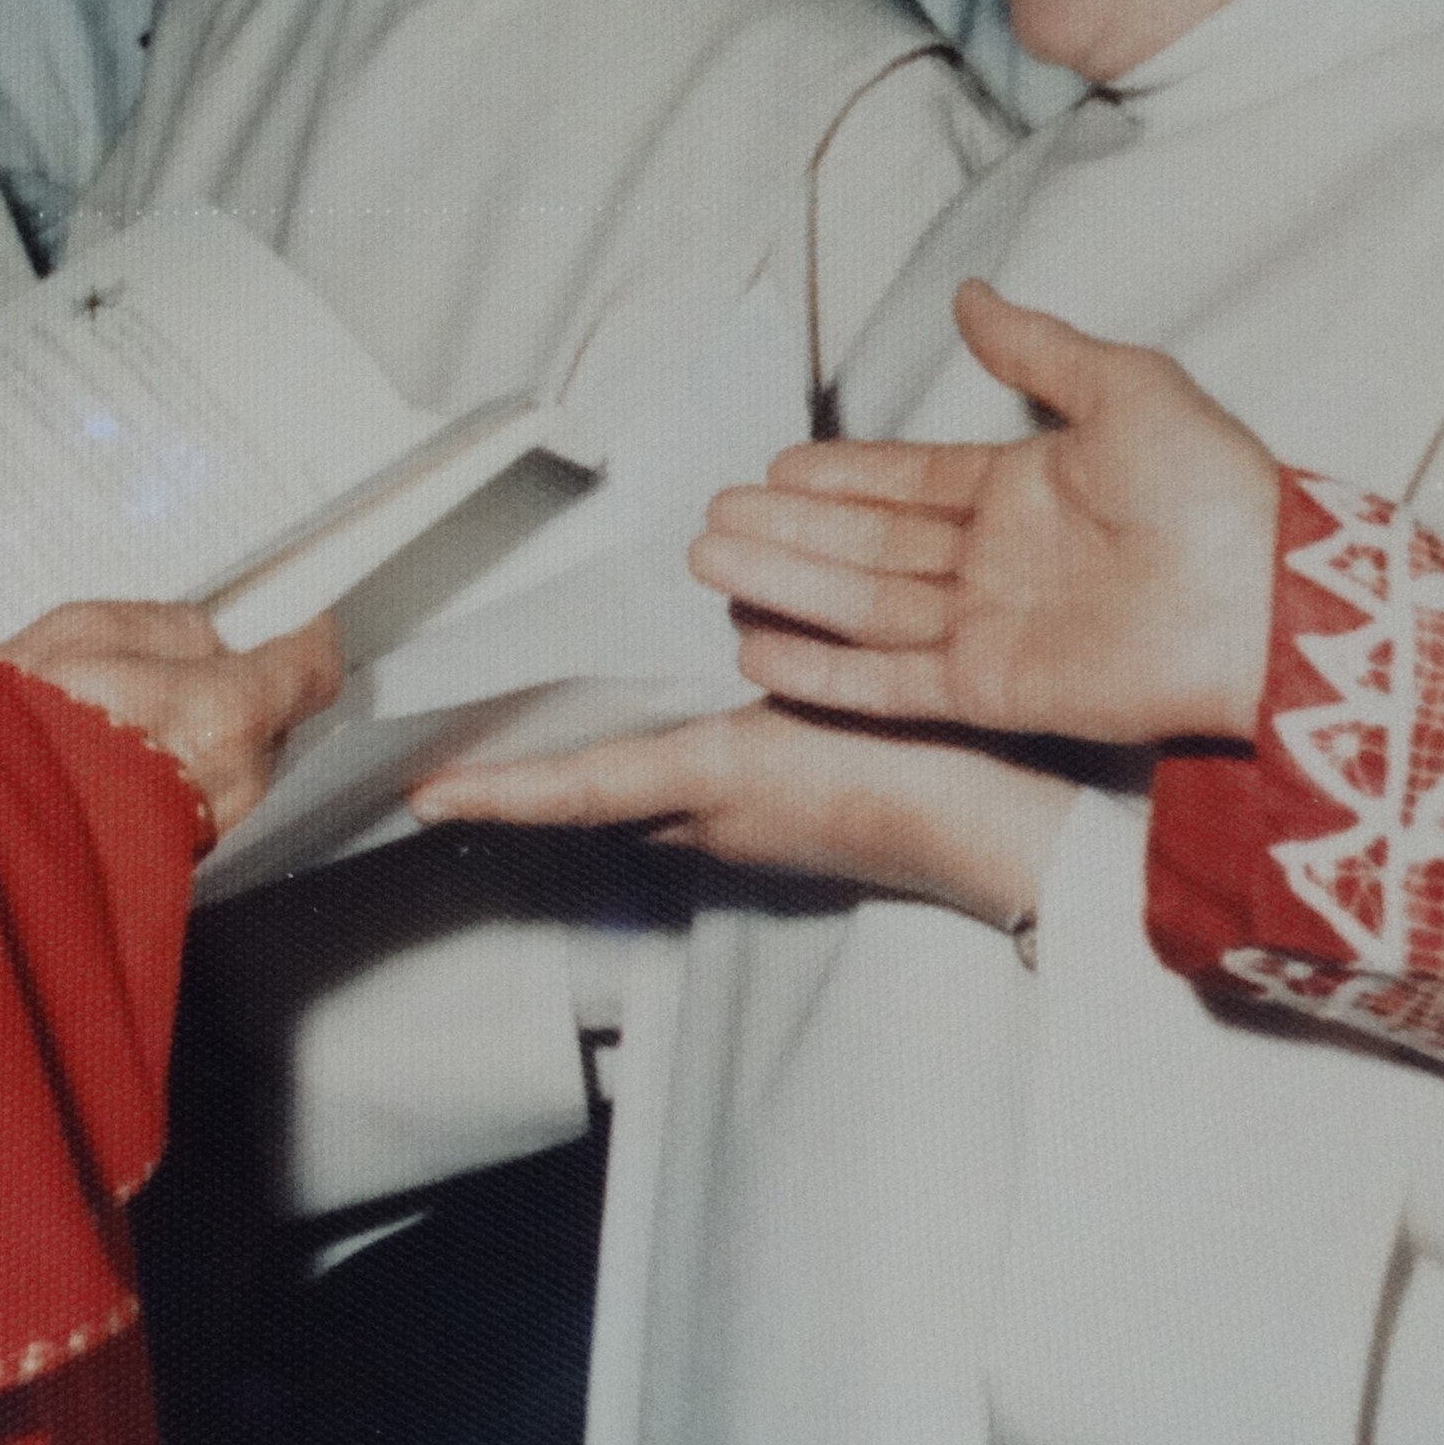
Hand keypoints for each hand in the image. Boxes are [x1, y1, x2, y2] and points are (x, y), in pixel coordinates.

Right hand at [0, 602, 343, 845]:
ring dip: (206, 736)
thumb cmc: (19, 731)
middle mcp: (237, 780)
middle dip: (241, 688)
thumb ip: (164, 627)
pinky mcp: (188, 857)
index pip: (308, 669)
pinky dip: (181, 778)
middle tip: (180, 668)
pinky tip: (129, 763)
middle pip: (273, 717)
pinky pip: (206, 801)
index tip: (300, 622)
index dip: (305, 639)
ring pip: (240, 762)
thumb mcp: (80, 635)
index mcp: (226, 713)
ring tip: (136, 720)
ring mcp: (217, 828)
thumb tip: (209, 638)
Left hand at [411, 704, 1071, 937]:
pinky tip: (668, 723)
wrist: (1013, 835)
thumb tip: (708, 608)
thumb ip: (756, 657)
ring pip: (643, 806)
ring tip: (534, 732)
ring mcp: (753, 837)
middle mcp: (718, 824)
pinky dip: (656, 765)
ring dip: (588, 776)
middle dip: (530, 786)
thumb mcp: (826, 697)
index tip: (431, 797)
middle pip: (597, 807)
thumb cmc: (933, 761)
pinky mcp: (788, 830)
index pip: (578, 791)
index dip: (502, 793)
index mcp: (716, 784)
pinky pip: (695, 800)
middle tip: (461, 757)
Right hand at [687, 284, 1281, 747]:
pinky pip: (890, 681)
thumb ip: (1035, 346)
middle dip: (790, 532)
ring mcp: (991, 631)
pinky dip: (824, 672)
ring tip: (711, 564)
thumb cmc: (1214, 487)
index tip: (771, 467)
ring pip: (863, 606)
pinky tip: (761, 648)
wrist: (1267, 597)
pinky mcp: (992, 693)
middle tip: (710, 520)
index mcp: (1027, 492)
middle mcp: (998, 564)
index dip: (839, 476)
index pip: (909, 482)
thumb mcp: (1124, 386)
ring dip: (786, 587)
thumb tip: (968, 295)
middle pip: (869, 545)